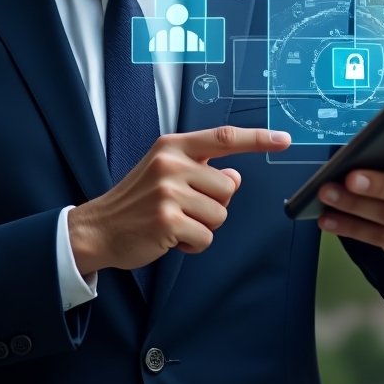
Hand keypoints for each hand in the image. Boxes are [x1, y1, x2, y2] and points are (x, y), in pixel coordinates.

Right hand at [68, 126, 291, 274]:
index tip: (284, 139)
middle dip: (212, 205)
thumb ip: (201, 170)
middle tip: (181, 208)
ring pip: (219, 214)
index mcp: (173, 147)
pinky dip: (192, 244)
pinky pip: (205, 237)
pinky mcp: (167, 221)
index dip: (257, 138)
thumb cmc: (137, 201)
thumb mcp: (166, 173)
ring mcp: (168, 192)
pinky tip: (170, 238)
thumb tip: (234, 177)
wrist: (98, 228)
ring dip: (202, 226)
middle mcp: (171, 164)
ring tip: (174, 223)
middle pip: (227, 187)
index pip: (223, 138)